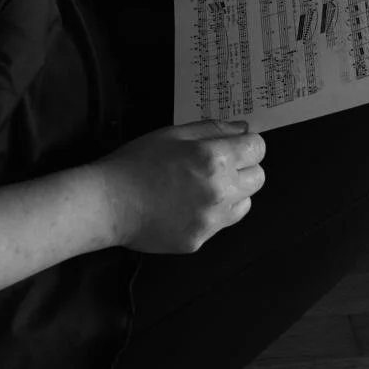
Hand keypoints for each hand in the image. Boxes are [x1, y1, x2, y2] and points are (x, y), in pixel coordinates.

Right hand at [91, 119, 265, 253]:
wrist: (110, 202)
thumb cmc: (136, 162)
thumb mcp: (173, 133)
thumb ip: (212, 129)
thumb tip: (243, 129)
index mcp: (213, 158)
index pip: (257, 148)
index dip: (247, 144)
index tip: (235, 145)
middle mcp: (219, 190)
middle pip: (258, 177)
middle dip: (244, 167)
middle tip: (216, 164)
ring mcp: (211, 219)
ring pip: (245, 203)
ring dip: (232, 192)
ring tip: (201, 186)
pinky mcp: (201, 239)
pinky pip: (221, 223)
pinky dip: (212, 213)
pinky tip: (186, 204)